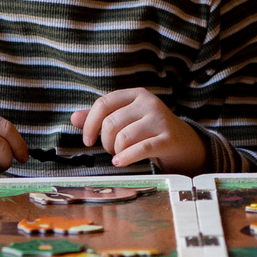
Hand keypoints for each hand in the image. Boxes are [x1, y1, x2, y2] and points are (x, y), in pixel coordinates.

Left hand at [71, 89, 207, 174]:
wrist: (182, 142)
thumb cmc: (148, 130)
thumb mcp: (126, 118)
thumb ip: (100, 117)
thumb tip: (74, 118)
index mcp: (136, 94)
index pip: (103, 103)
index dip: (90, 124)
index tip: (87, 140)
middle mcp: (148, 103)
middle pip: (111, 123)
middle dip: (105, 142)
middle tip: (111, 149)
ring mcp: (159, 120)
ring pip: (123, 137)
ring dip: (116, 151)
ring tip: (120, 155)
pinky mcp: (167, 138)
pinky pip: (140, 149)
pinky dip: (125, 158)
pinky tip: (120, 162)